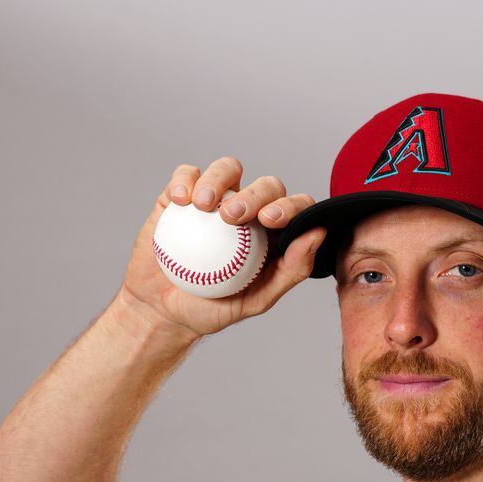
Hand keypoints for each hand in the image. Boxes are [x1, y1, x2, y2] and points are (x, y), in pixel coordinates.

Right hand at [118, 157, 325, 338]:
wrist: (164, 311)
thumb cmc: (213, 308)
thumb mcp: (257, 300)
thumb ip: (292, 270)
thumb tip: (318, 233)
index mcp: (273, 233)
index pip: (295, 208)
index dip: (291, 206)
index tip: (270, 220)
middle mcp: (249, 210)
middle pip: (264, 185)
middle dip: (255, 194)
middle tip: (232, 217)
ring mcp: (216, 200)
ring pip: (227, 169)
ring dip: (218, 179)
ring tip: (203, 205)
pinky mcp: (182, 196)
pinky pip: (187, 175)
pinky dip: (184, 181)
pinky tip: (180, 200)